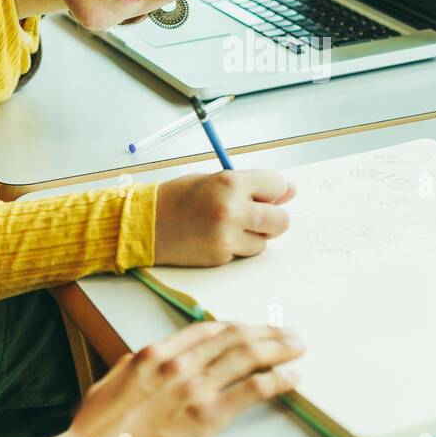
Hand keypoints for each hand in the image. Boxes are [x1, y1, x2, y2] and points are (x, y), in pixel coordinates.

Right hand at [65, 321, 303, 436]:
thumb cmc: (96, 432)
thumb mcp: (110, 383)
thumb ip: (133, 366)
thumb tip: (147, 358)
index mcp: (154, 353)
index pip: (206, 330)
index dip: (235, 327)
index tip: (251, 329)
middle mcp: (178, 363)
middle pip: (234, 337)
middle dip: (265, 332)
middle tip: (286, 333)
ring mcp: (194, 387)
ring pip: (248, 356)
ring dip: (279, 348)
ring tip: (297, 347)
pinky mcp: (208, 416)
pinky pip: (253, 390)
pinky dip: (278, 379)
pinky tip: (292, 378)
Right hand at [154, 169, 295, 266]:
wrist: (146, 224)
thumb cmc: (178, 197)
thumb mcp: (214, 179)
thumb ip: (251, 185)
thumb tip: (289, 191)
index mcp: (231, 183)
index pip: (277, 184)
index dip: (273, 190)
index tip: (266, 193)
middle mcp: (232, 210)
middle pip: (281, 220)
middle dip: (273, 218)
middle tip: (257, 215)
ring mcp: (227, 237)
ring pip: (265, 241)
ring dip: (255, 235)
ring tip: (230, 225)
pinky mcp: (221, 257)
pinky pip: (244, 253)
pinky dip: (237, 246)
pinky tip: (216, 236)